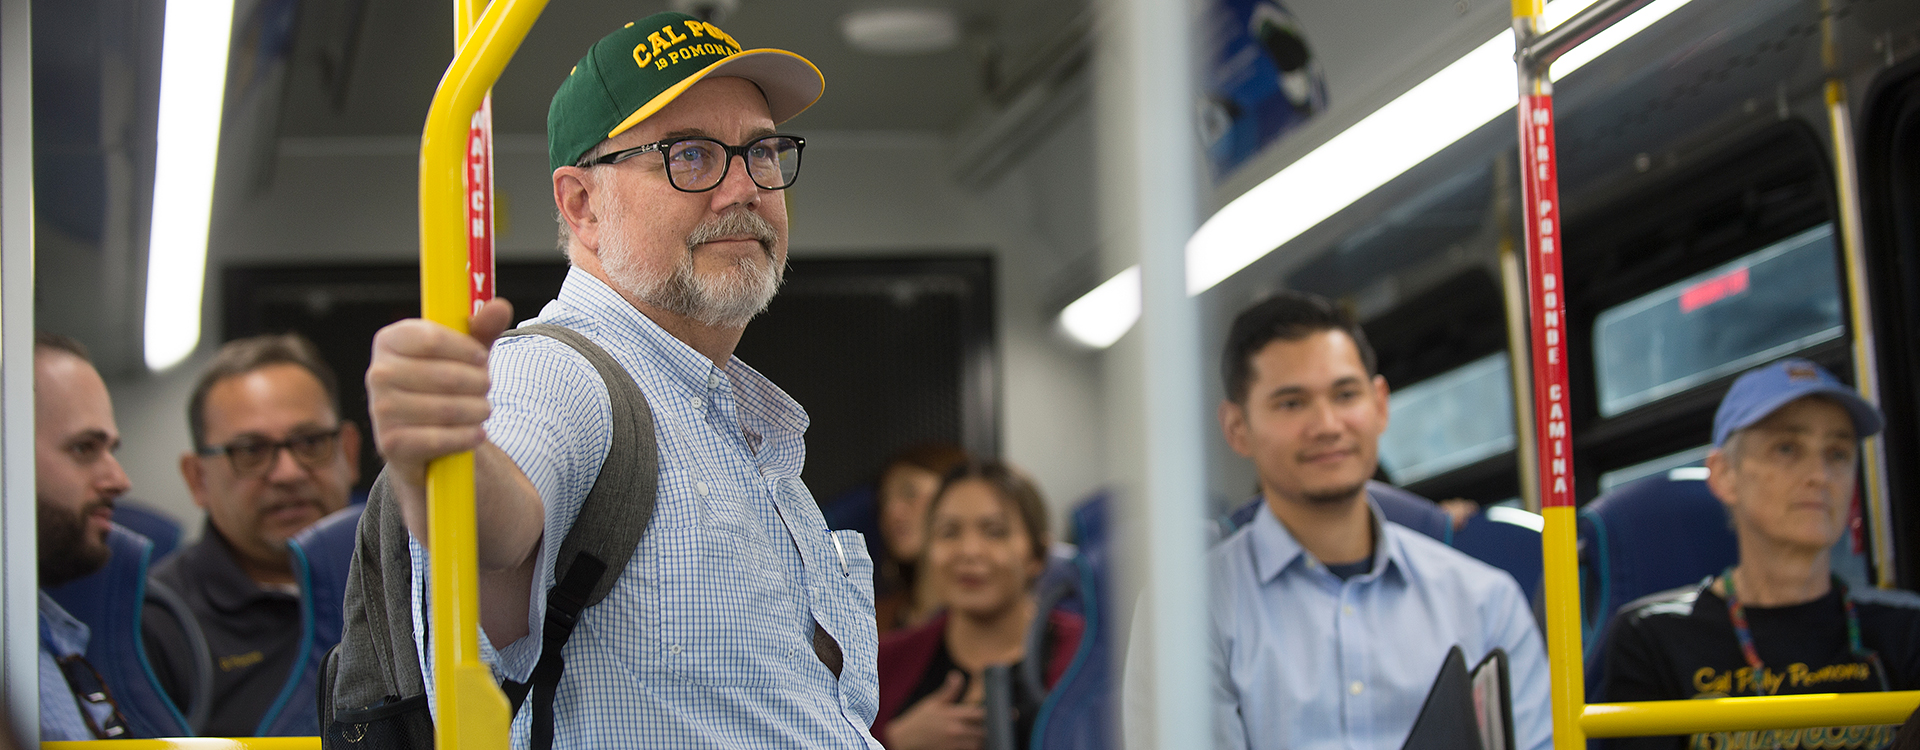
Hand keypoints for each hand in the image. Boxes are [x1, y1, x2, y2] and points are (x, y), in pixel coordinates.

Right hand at [365, 297, 513, 491]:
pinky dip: (465, 437)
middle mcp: (377, 373)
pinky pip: (439, 439)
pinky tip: (475, 434)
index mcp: (390, 340)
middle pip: (445, 375)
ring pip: (446, 408)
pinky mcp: (390, 443)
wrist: (425, 439)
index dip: (466, 349)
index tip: (482, 358)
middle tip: (486, 388)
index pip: (432, 338)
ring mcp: (380, 410)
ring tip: (483, 410)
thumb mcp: (465, 354)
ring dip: (477, 411)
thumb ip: (482, 328)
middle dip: (478, 384)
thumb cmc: (445, 385)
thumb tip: (499, 306)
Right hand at [883, 672, 984, 749]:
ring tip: (982, 737)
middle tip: (991, 726)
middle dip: (988, 729)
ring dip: (981, 740)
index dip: (990, 713)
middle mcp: (955, 729)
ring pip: (977, 744)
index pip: (979, 713)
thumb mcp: (933, 702)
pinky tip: (972, 744)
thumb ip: (949, 690)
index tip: (996, 713)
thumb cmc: (919, 719)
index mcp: (953, 714)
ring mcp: (953, 744)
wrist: (903, 738)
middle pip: (982, 731)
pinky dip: (972, 748)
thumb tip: (957, 675)